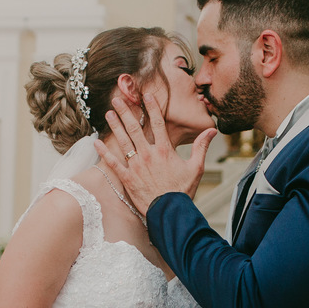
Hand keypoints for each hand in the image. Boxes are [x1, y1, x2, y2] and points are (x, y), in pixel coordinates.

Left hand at [95, 93, 216, 213]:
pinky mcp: (128, 178)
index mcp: (165, 150)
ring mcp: (136, 166)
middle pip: (135, 128)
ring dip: (115, 126)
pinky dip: (104, 153)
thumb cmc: (183, 191)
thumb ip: (201, 147)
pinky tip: (96, 142)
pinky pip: (113, 163)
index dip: (152, 108)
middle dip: (126, 112)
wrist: (170, 212)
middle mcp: (148, 154)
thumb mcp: (196, 168)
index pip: (158, 123)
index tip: (146, 95)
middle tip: (117, 99)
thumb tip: (212, 130)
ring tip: (108, 113)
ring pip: (123, 141)